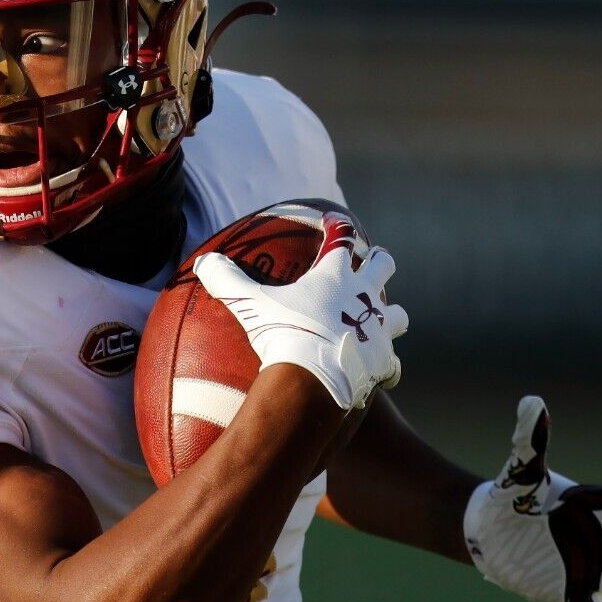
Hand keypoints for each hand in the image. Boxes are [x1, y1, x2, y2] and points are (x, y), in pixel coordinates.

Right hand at [194, 211, 407, 409]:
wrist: (314, 381)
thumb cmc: (284, 334)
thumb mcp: (250, 304)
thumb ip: (227, 281)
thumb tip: (203, 262)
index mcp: (335, 275)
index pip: (342, 237)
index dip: (337, 225)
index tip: (333, 220)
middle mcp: (365, 296)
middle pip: (383, 265)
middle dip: (379, 262)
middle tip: (372, 261)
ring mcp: (378, 329)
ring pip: (398, 314)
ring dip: (391, 315)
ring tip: (381, 319)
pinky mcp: (384, 361)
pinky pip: (392, 364)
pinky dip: (385, 366)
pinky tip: (378, 371)